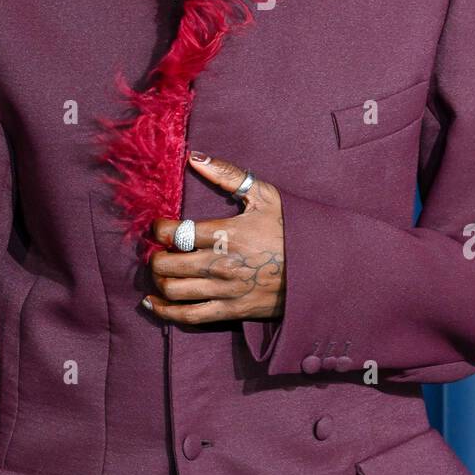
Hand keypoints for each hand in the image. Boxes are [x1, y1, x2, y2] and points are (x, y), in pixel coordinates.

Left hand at [143, 153, 284, 324]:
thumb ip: (227, 175)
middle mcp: (221, 264)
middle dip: (155, 256)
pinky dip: (165, 311)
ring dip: (158, 280)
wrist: (321, 268)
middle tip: (158, 249)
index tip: (159, 225)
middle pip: (167, 264)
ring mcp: (225, 291)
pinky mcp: (231, 311)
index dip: (158, 229)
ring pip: (174, 291)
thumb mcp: (264, 196)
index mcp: (226, 233)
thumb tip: (194, 157)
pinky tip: (154, 303)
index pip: (175, 233)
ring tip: (160, 271)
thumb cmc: (291, 228)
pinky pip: (190, 316)